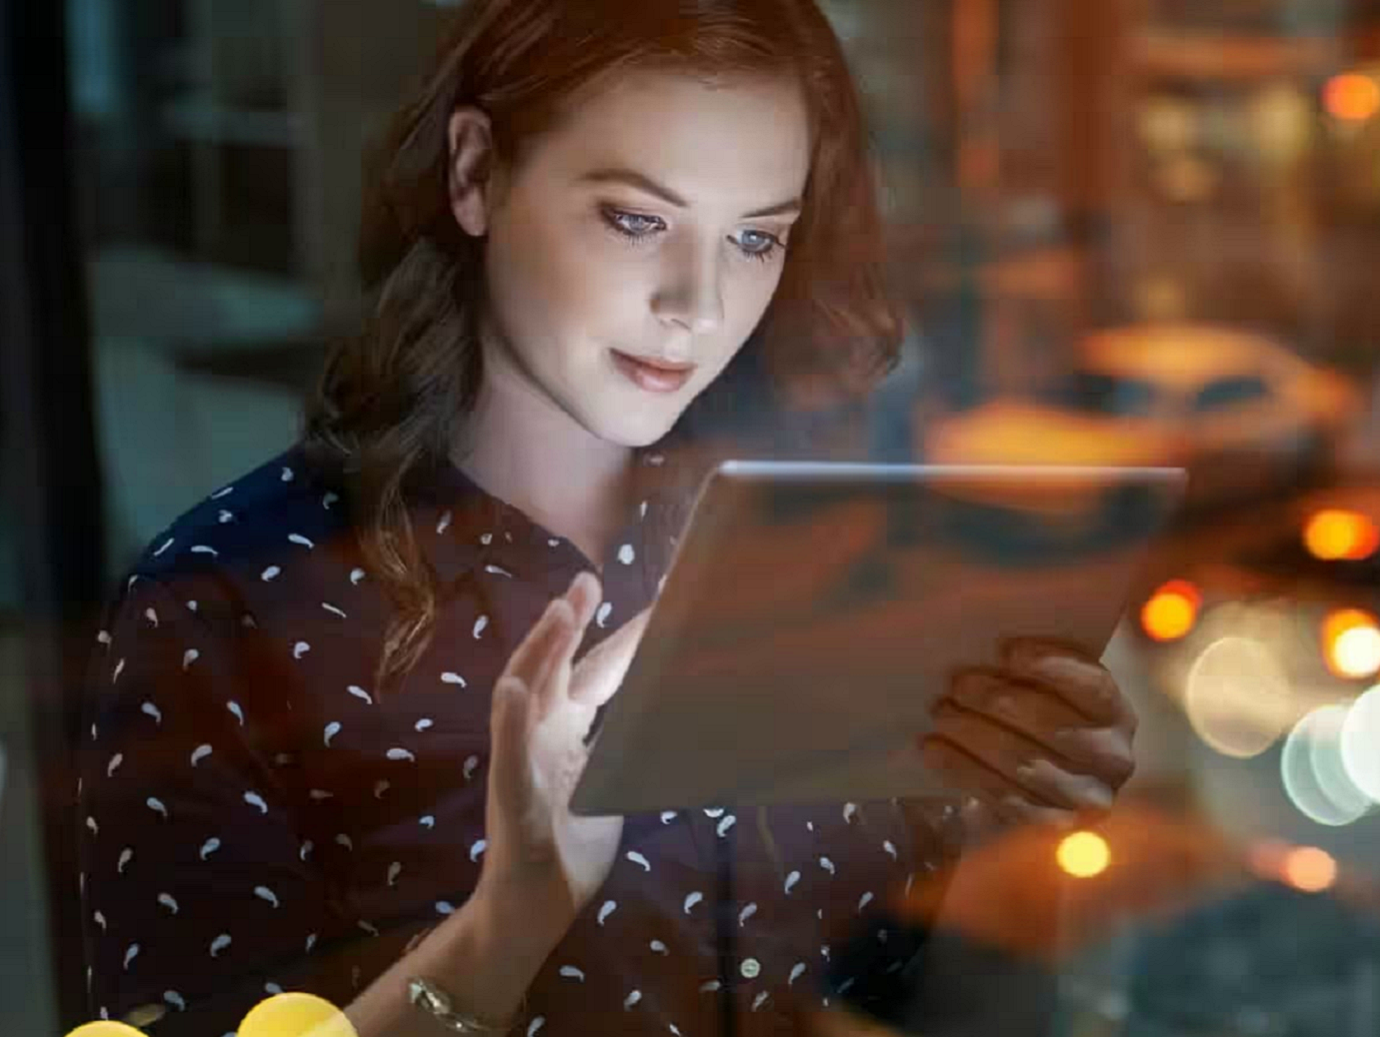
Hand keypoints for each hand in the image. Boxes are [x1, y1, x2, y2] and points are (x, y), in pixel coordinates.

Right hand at [479, 571, 649, 925]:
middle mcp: (539, 738)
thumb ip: (623, 749)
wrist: (532, 910)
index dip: (619, 638)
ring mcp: (521, 765)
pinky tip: (515, 689)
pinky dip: (511, 723)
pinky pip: (508, 759)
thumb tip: (664, 718)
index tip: (651, 600)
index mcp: (564, 734)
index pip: (594, 674)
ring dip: (541, 653)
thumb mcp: (607, 788)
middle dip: (569, 623)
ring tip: (558, 613)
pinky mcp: (512, 801)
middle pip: (554, 668)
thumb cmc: (568, 850)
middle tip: (587, 580)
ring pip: (524, 696)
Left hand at [920, 637, 1136, 831]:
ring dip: (974, 733)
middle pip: (1052, 724)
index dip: (1053, 667)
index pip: (1092, 686)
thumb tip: (989, 649)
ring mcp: (1086, 800)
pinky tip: (933, 748)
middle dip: (998, 700)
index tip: (1009, 652)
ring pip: (1023, 762)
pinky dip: (963, 769)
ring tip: (941, 711)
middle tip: (958, 684)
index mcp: (1117, 713)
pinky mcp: (1053, 829)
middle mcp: (1114, 759)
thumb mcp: (1050, 693)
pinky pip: (1002, 797)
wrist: (1038, 793)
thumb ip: (1034, 674)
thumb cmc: (1039, 723)